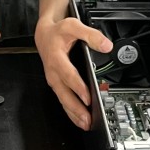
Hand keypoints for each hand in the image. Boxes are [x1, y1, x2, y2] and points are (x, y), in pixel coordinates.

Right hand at [34, 15, 111, 129]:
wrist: (44, 34)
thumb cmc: (58, 31)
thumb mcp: (74, 26)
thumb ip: (91, 35)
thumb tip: (106, 45)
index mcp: (56, 58)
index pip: (68, 75)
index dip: (78, 87)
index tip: (87, 97)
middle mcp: (53, 71)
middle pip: (64, 93)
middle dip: (75, 107)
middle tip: (87, 118)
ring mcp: (54, 80)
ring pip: (62, 99)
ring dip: (73, 113)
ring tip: (85, 123)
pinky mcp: (56, 84)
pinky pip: (62, 99)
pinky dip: (70, 111)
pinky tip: (78, 118)